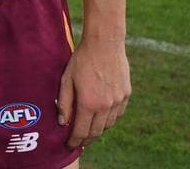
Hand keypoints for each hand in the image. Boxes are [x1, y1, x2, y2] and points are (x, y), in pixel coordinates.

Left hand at [56, 34, 130, 148]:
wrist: (105, 44)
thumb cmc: (82, 60)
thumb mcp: (66, 79)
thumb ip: (65, 103)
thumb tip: (63, 123)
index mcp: (89, 103)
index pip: (82, 131)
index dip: (75, 141)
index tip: (70, 146)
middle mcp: (106, 105)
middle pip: (97, 132)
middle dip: (87, 140)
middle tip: (79, 143)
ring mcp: (118, 101)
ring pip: (109, 124)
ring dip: (99, 130)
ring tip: (89, 131)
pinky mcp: (126, 94)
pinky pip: (118, 114)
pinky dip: (109, 120)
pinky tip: (102, 118)